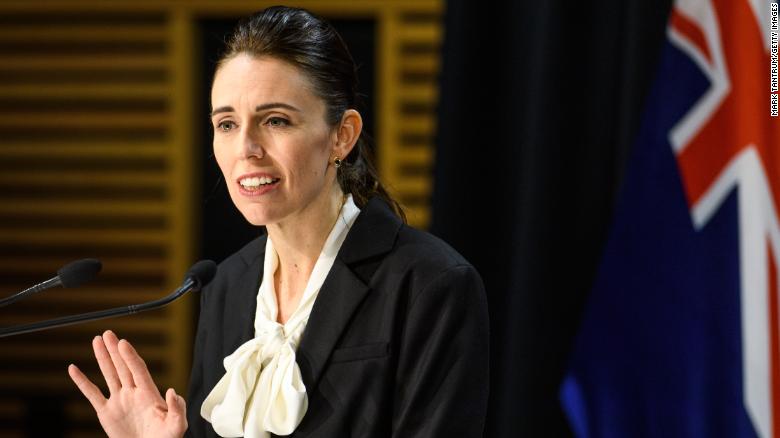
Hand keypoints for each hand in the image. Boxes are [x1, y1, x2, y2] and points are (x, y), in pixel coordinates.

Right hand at [68, 330, 187, 437]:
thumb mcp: (176, 425)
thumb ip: (177, 409)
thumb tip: (172, 392)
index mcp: (149, 394)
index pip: (138, 370)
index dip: (131, 357)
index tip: (123, 343)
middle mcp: (133, 393)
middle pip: (123, 366)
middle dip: (115, 350)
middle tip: (108, 333)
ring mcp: (119, 401)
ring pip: (109, 374)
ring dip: (103, 358)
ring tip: (97, 340)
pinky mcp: (106, 413)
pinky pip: (92, 394)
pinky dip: (82, 382)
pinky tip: (74, 369)